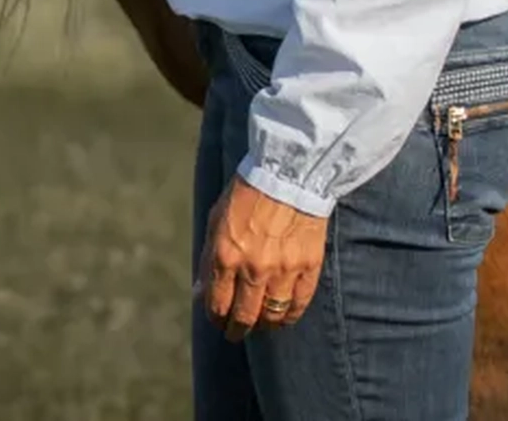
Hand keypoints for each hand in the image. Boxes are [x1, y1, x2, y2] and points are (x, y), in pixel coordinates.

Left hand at [195, 173, 327, 340]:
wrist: (288, 174)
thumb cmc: (247, 192)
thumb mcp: (216, 219)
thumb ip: (207, 258)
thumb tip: (199, 292)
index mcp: (225, 255)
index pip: (217, 303)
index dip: (216, 317)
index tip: (218, 320)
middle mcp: (252, 269)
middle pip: (244, 316)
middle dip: (237, 329)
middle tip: (235, 332)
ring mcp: (282, 271)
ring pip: (271, 316)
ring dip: (263, 324)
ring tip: (260, 324)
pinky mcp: (307, 268)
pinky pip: (298, 305)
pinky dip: (289, 316)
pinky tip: (283, 317)